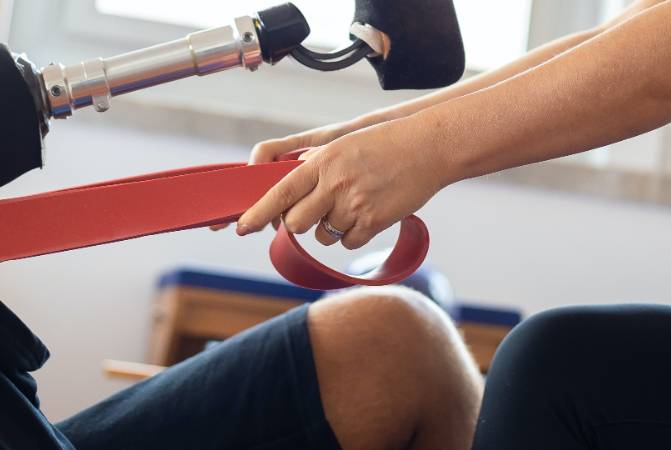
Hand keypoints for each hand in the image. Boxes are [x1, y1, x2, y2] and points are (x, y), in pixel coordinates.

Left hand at [234, 120, 450, 248]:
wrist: (428, 148)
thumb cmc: (383, 144)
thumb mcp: (342, 145)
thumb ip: (313, 166)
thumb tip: (289, 190)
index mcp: (322, 162)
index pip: (279, 193)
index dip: (257, 213)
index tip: (241, 227)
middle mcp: (334, 185)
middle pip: (296, 222)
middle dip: (299, 223)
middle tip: (314, 212)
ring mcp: (354, 206)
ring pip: (323, 234)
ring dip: (330, 227)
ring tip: (352, 203)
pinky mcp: (374, 222)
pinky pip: (348, 241)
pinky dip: (353, 233)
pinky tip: (367, 213)